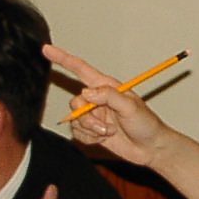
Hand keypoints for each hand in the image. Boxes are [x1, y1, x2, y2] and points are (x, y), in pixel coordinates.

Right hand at [43, 43, 173, 165]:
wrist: (150, 148)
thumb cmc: (146, 124)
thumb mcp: (131, 106)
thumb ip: (108, 96)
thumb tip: (86, 93)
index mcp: (106, 86)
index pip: (80, 69)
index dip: (63, 59)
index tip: (47, 50)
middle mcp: (98, 100)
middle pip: (75, 102)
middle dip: (87, 117)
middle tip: (105, 127)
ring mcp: (94, 116)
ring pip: (75, 120)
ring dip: (90, 130)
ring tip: (109, 133)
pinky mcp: (92, 131)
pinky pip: (78, 133)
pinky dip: (89, 139)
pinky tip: (104, 139)